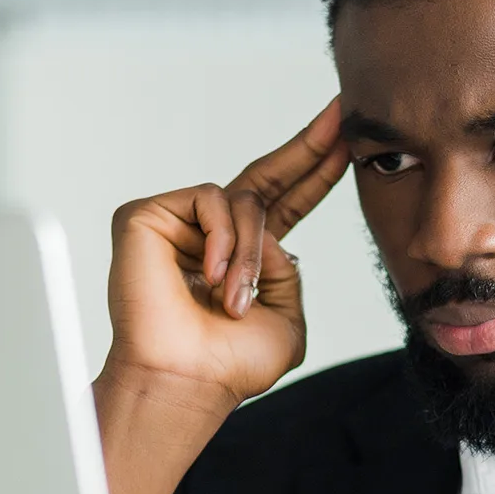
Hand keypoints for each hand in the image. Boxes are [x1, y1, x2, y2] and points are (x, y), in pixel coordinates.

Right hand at [94, 100, 348, 493]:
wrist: (186, 381)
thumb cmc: (228, 365)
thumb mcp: (286, 320)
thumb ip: (290, 272)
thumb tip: (271, 233)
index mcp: (246, 258)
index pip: (288, 203)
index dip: (316, 172)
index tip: (347, 140)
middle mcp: (211, 235)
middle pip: (265, 175)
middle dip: (308, 145)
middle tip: (342, 112)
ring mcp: (178, 224)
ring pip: (243, 201)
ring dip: (251, 253)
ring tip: (233, 301)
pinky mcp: (147, 216)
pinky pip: (209, 200)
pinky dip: (222, 239)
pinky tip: (209, 278)